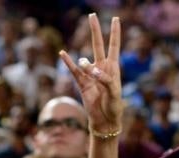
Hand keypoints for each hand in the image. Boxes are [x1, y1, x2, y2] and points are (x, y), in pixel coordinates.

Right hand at [59, 14, 122, 134]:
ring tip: (92, 77)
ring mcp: (90, 74)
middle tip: (91, 15)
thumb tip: (92, 69)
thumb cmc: (114, 107)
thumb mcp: (115, 93)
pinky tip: (63, 53)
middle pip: (97, 44)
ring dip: (87, 68)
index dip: (115, 32)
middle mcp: (101, 68)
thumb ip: (105, 79)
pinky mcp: (81, 83)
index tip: (115, 19)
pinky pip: (74, 71)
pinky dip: (68, 62)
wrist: (104, 121)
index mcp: (113, 68)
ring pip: (85, 62)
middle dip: (95, 30)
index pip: (114, 46)